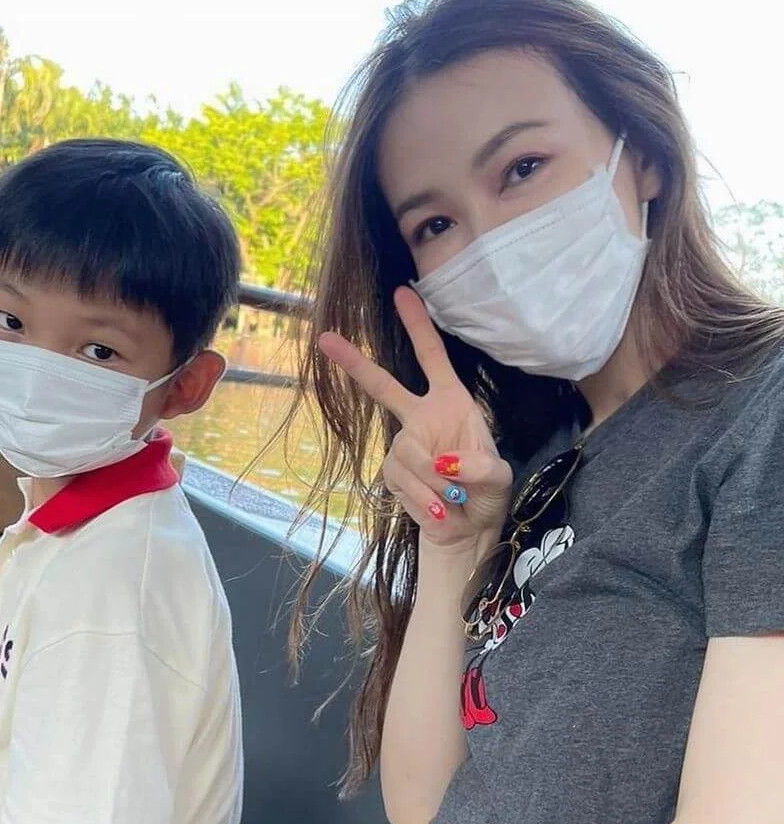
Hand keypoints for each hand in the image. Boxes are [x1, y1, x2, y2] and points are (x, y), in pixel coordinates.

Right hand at [318, 287, 511, 549]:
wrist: (468, 530)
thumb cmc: (487, 493)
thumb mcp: (498, 478)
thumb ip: (479, 467)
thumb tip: (444, 462)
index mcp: (451, 403)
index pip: (432, 357)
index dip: (418, 326)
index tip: (402, 293)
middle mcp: (422, 418)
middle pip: (383, 386)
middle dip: (355, 363)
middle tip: (325, 338)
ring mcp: (404, 446)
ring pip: (405, 453)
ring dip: (431, 479)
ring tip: (455, 499)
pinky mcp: (393, 475)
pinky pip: (400, 481)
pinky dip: (423, 499)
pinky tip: (440, 511)